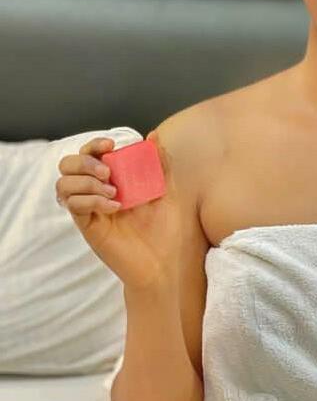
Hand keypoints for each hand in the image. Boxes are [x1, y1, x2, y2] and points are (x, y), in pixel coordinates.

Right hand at [56, 132, 182, 289]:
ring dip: (86, 182)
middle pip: (67, 165)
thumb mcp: (169, 192)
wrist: (166, 263)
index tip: (112, 145)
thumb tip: (153, 137)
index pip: (90, 154)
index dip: (94, 145)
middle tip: (108, 173)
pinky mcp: (88, 227)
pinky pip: (74, 205)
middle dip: (84, 161)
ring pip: (64, 184)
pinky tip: (116, 207)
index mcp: (114, 180)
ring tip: (114, 193)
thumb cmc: (168, 230)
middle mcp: (96, 192)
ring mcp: (90, 209)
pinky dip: (92, 200)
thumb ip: (161, 165)